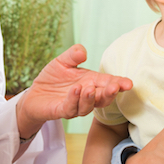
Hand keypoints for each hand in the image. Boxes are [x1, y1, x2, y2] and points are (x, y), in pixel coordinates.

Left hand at [16, 44, 132, 137]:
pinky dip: (74, 99)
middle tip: (115, 87)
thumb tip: (83, 51)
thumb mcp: (62, 62)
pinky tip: (75, 89)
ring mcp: (75, 105)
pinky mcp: (62, 111)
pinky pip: (70, 108)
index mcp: (91, 82)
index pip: (108, 83)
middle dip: (110, 93)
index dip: (119, 84)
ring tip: (89, 87)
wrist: (34, 94)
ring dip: (90, 97)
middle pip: (102, 98)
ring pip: (88, 106)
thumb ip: (73, 55)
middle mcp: (86, 96)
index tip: (129, 83)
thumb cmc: (52, 78)